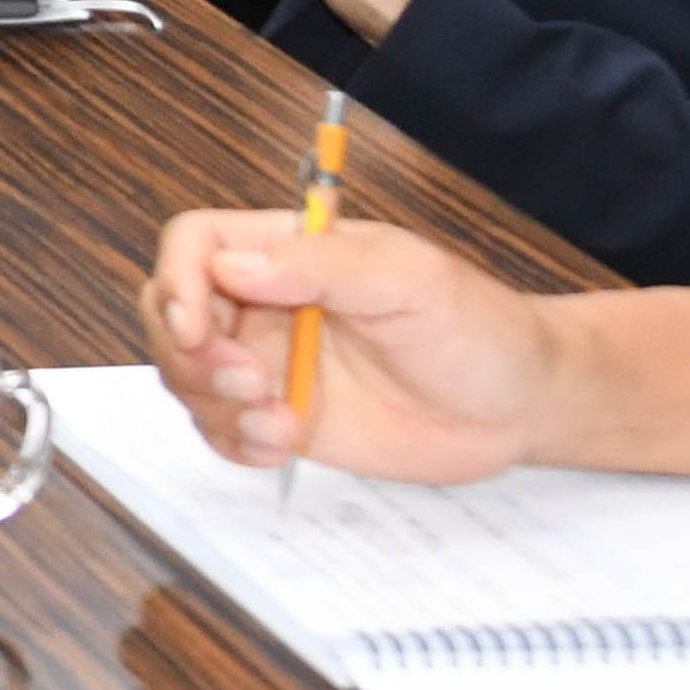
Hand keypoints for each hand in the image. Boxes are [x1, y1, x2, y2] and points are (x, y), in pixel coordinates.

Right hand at [144, 206, 564, 485]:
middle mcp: (265, 302)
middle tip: (248, 383)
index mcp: (287, 250)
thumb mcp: (408, 280)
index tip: (197, 328)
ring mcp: (269, 363)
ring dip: (214, 405)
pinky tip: (277, 446)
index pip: (195, 244)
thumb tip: (230, 265)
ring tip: (280, 423)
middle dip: (191, 355)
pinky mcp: (281, 417)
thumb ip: (320, 266)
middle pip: (171, 312)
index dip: (177, 281)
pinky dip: (231, 442)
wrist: (519, 406)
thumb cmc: (477, 326)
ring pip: (187, 376)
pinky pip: (219, 429)